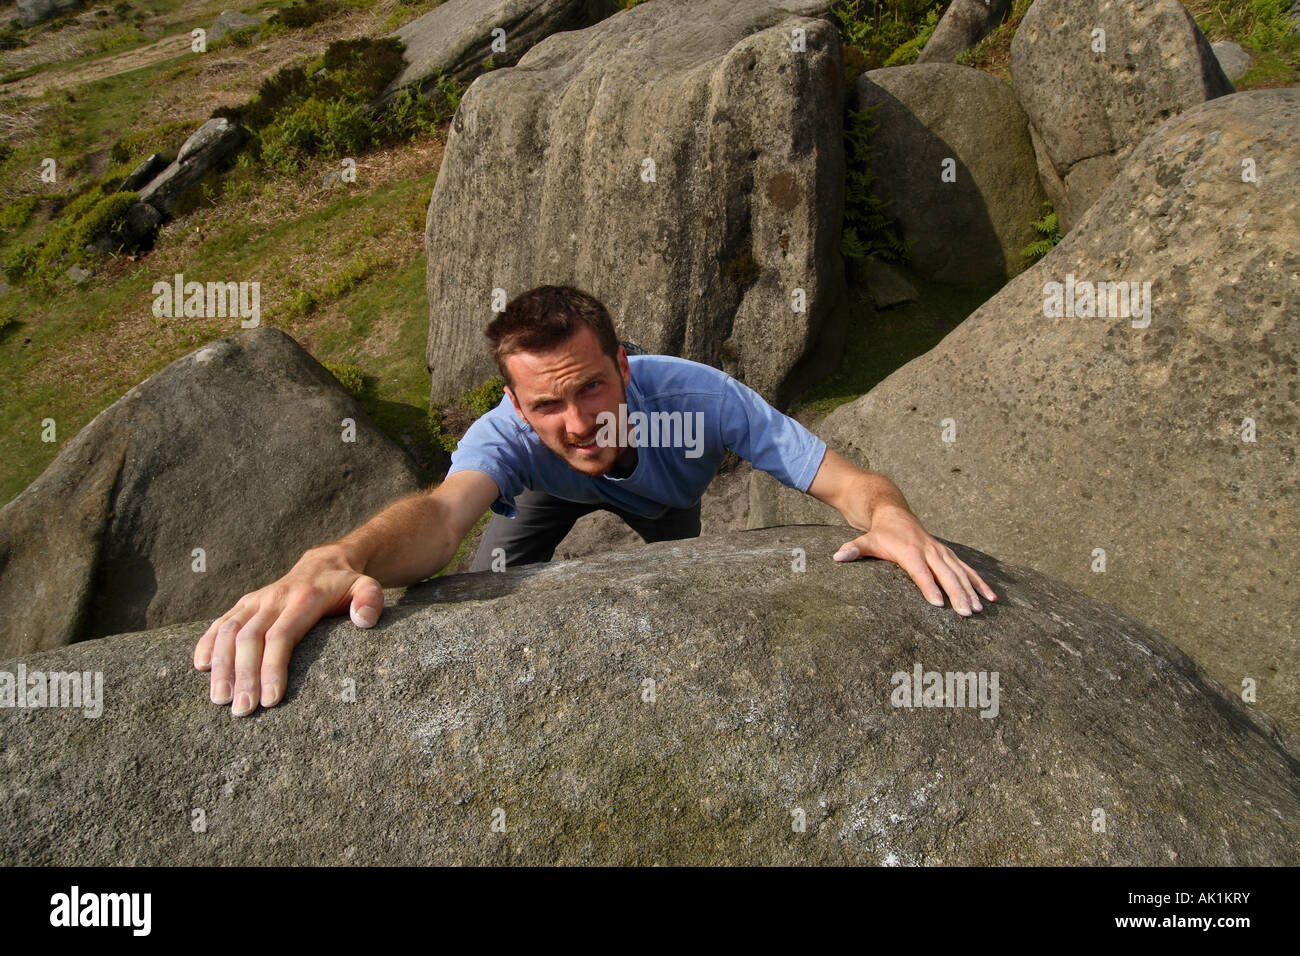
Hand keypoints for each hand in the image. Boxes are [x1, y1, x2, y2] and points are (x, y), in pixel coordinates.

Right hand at [193, 546, 383, 715]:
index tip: (271, 700)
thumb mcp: (367, 587)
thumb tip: (364, 620)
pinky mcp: (244, 604)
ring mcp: (256, 600)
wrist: (323, 563)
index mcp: (303, 598)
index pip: (282, 636)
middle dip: (244, 676)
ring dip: (221, 665)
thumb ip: (370, 600)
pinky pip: (219, 622)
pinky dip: (206, 642)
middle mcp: (274, 598)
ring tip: (219, 699)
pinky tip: (200, 666)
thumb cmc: (347, 585)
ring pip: (229, 631)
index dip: (272, 667)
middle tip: (242, 711)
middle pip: (251, 638)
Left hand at [832, 505, 996, 615]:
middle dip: (957, 593)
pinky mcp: (948, 554)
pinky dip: (980, 582)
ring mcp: (941, 552)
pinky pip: (967, 569)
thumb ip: (854, 549)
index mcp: (909, 550)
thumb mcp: (865, 540)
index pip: (920, 571)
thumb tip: (837, 556)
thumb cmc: (880, 533)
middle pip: (945, 573)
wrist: (894, 513)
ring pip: (960, 572)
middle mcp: (929, 550)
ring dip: (972, 590)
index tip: (938, 603)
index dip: (929, 586)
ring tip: (980, 609)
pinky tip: (992, 598)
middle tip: (966, 612)